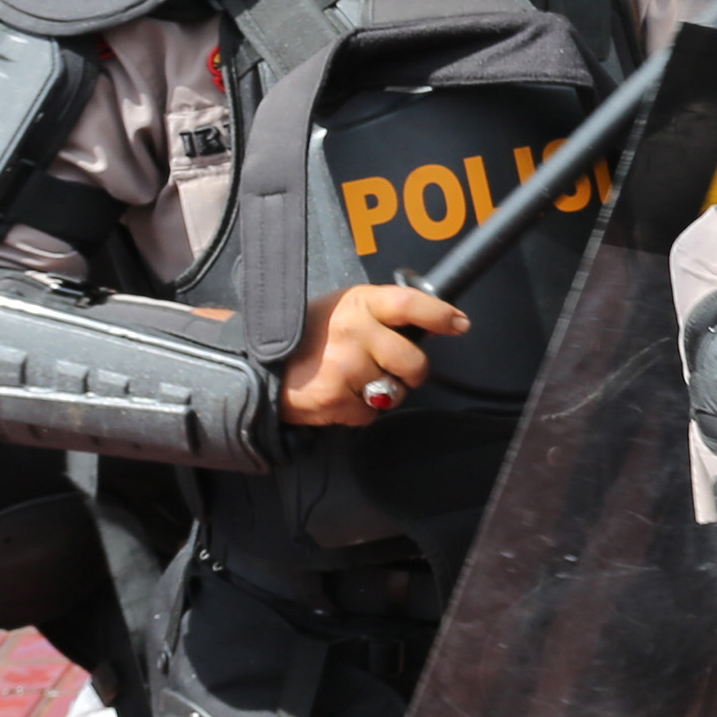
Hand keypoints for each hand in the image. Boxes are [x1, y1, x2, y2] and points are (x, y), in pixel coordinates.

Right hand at [284, 282, 464, 426]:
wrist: (257, 364)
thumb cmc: (307, 336)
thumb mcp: (342, 309)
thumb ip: (381, 314)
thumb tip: (430, 324)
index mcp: (358, 302)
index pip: (410, 304)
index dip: (440, 315)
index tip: (459, 324)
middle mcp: (354, 331)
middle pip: (415, 362)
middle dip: (411, 373)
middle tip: (391, 369)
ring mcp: (345, 365)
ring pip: (395, 392)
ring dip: (382, 393)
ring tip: (352, 379)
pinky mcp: (336, 397)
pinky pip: (371, 414)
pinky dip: (359, 411)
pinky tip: (338, 394)